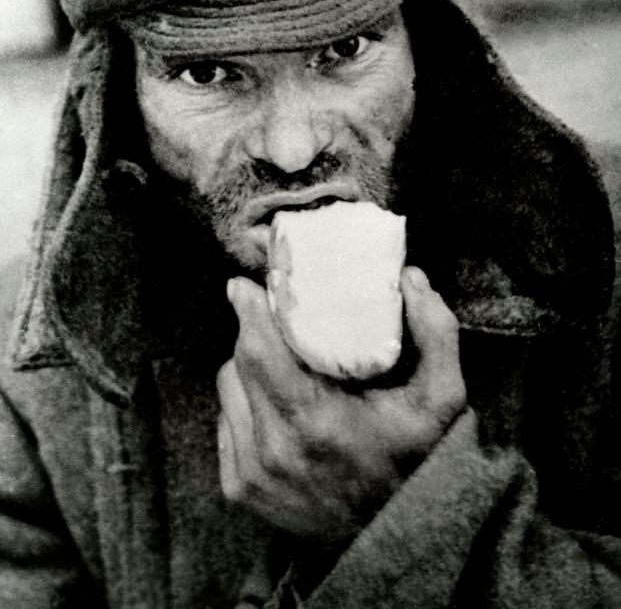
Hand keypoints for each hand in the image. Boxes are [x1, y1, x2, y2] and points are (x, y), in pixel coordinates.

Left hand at [216, 267, 465, 542]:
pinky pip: (226, 421)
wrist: (392, 542)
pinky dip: (244, 403)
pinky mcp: (239, 489)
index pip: (259, 351)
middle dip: (252, 331)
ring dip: (247, 367)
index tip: (244, 284)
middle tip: (274, 313)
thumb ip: (436, 334)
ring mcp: (251, 473)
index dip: (248, 311)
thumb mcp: (441, 401)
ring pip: (228, 388)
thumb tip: (410, 277)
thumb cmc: (413, 462)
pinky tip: (276, 404)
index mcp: (315, 422)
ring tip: (281, 362)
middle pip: (240, 363)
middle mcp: (274, 450)